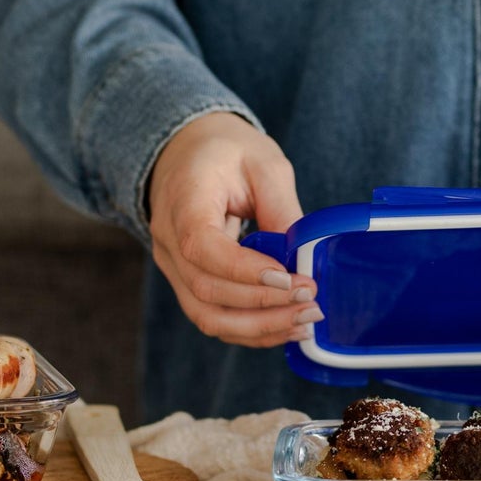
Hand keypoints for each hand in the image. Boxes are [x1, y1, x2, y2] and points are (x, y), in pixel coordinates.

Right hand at [148, 112, 319, 346]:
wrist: (187, 152)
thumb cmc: (225, 151)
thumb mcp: (263, 163)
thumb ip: (282, 208)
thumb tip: (303, 258)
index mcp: (183, 200)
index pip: (201, 246)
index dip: (244, 270)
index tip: (288, 277)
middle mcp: (168, 240)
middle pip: (205, 290)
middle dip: (263, 304)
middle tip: (311, 300)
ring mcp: (173, 266)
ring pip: (206, 315)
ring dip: (259, 327)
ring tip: (305, 321)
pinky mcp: (187, 282)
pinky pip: (214, 316)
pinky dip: (251, 329)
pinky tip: (287, 326)